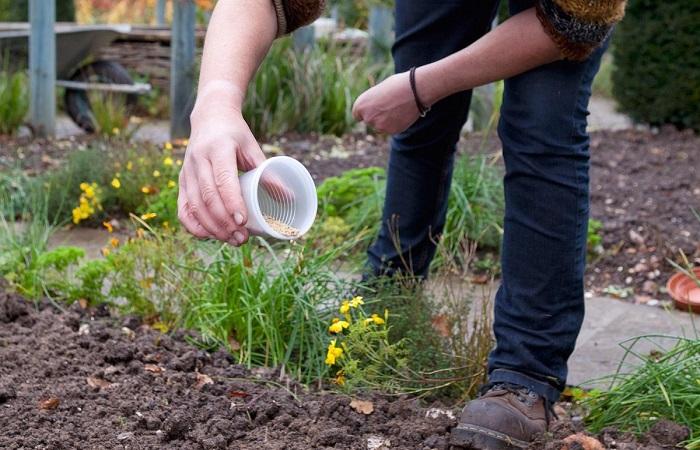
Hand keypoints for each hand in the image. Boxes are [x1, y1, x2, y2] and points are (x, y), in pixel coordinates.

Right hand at [178, 111, 264, 245]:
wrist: (209, 118)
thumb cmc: (236, 135)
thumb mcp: (253, 148)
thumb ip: (268, 172)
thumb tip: (289, 197)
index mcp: (218, 149)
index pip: (223, 180)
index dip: (233, 203)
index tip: (244, 222)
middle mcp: (198, 160)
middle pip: (208, 197)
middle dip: (225, 222)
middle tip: (242, 238)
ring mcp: (187, 171)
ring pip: (195, 206)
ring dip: (213, 227)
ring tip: (232, 240)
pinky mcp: (181, 181)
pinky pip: (183, 208)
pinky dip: (194, 226)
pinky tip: (209, 236)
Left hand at [352, 71, 421, 133]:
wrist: (415, 90)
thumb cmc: (397, 85)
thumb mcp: (379, 90)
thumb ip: (373, 103)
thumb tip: (374, 111)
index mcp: (360, 105)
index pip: (357, 115)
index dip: (365, 112)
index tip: (372, 110)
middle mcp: (367, 118)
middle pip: (369, 121)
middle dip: (377, 116)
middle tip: (389, 106)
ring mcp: (379, 126)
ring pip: (380, 127)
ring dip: (386, 121)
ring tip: (397, 108)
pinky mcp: (391, 131)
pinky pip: (391, 129)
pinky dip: (395, 124)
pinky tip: (402, 113)